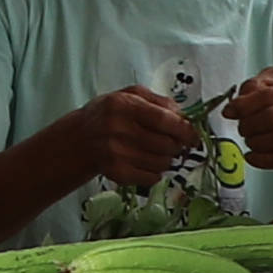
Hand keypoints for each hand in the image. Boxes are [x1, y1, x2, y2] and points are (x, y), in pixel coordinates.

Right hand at [64, 86, 203, 190]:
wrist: (79, 139)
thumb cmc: (108, 114)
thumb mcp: (128, 95)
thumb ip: (158, 100)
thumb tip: (183, 115)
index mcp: (123, 105)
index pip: (165, 120)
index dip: (185, 129)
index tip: (193, 135)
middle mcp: (118, 129)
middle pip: (167, 145)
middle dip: (176, 145)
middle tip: (172, 143)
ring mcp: (116, 154)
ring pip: (163, 163)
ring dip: (166, 159)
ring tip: (155, 152)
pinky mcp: (117, 173)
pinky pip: (152, 178)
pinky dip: (155, 172)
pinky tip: (144, 163)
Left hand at [227, 67, 272, 196]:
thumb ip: (258, 86)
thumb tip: (237, 100)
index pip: (266, 94)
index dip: (243, 104)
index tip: (230, 111)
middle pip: (270, 117)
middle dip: (248, 125)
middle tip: (242, 128)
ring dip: (254, 142)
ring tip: (250, 140)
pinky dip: (261, 159)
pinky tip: (252, 156)